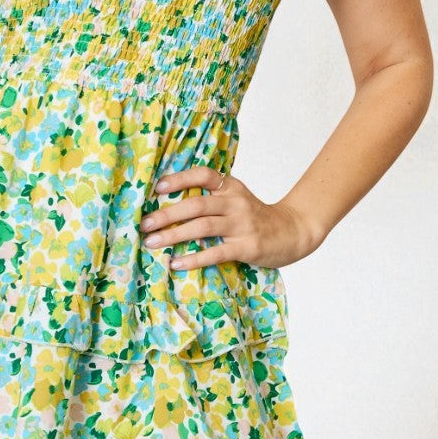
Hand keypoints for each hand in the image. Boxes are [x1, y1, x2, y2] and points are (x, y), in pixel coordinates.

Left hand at [139, 165, 321, 271]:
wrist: (292, 232)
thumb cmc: (255, 217)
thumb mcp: (236, 199)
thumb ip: (210, 198)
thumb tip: (167, 203)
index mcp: (230, 187)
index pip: (204, 175)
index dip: (180, 179)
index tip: (157, 188)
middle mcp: (236, 202)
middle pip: (197, 204)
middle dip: (167, 214)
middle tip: (144, 224)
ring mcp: (242, 224)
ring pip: (203, 227)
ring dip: (174, 235)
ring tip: (152, 243)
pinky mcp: (247, 246)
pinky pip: (216, 252)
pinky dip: (194, 258)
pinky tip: (176, 263)